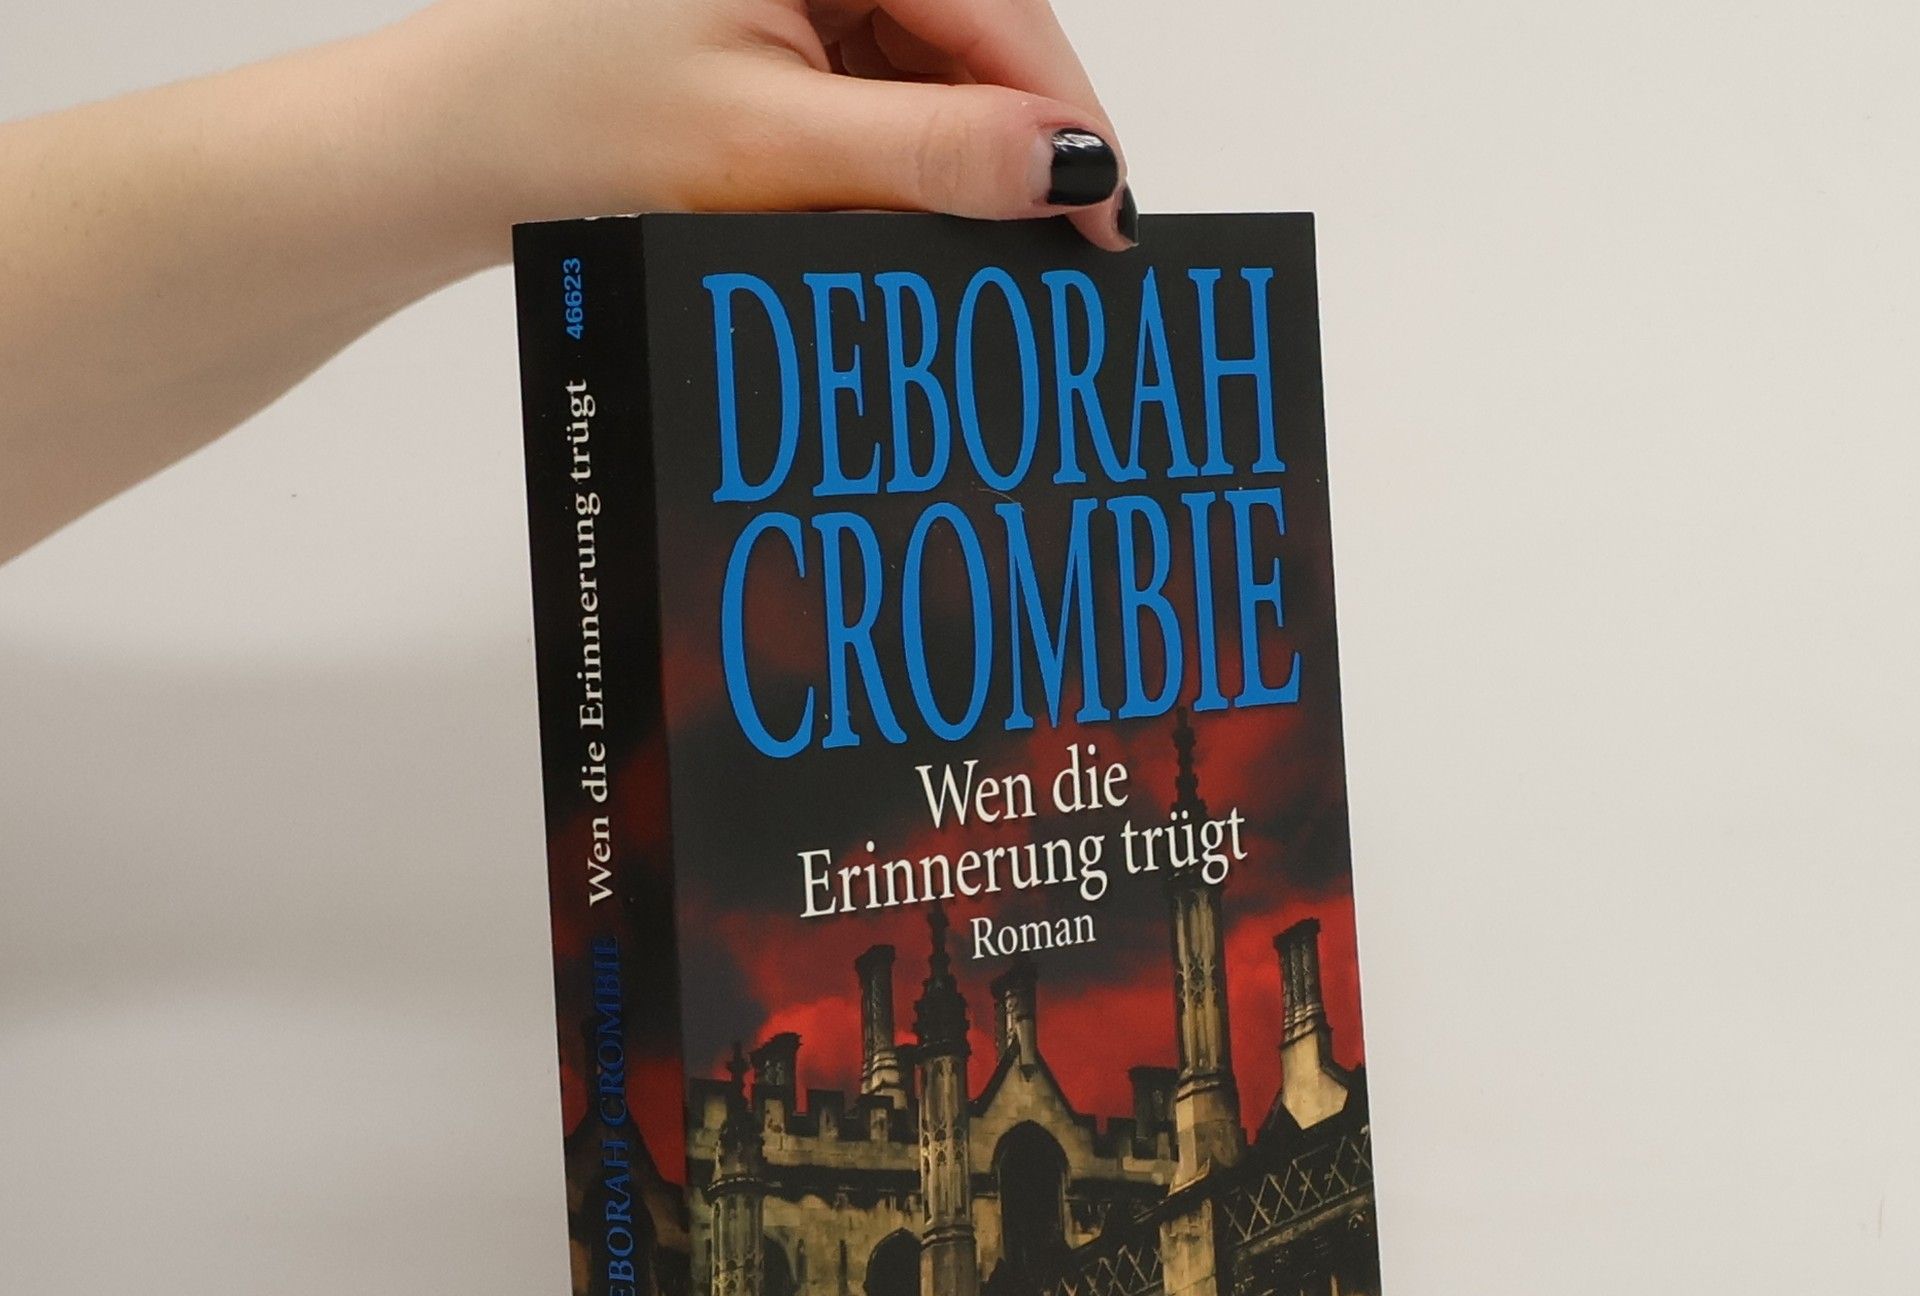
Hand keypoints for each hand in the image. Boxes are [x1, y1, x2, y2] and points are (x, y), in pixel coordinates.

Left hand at [398, 0, 1132, 253]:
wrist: (451, 147)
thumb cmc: (567, 119)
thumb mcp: (770, 147)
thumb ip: (930, 151)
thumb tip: (1065, 165)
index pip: (996, 7)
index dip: (1063, 116)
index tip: (1107, 216)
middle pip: (971, 25)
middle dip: (1010, 135)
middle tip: (1056, 247)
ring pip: (931, 55)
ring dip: (953, 148)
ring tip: (965, 241)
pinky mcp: (778, 10)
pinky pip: (878, 71)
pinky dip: (898, 142)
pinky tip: (895, 201)